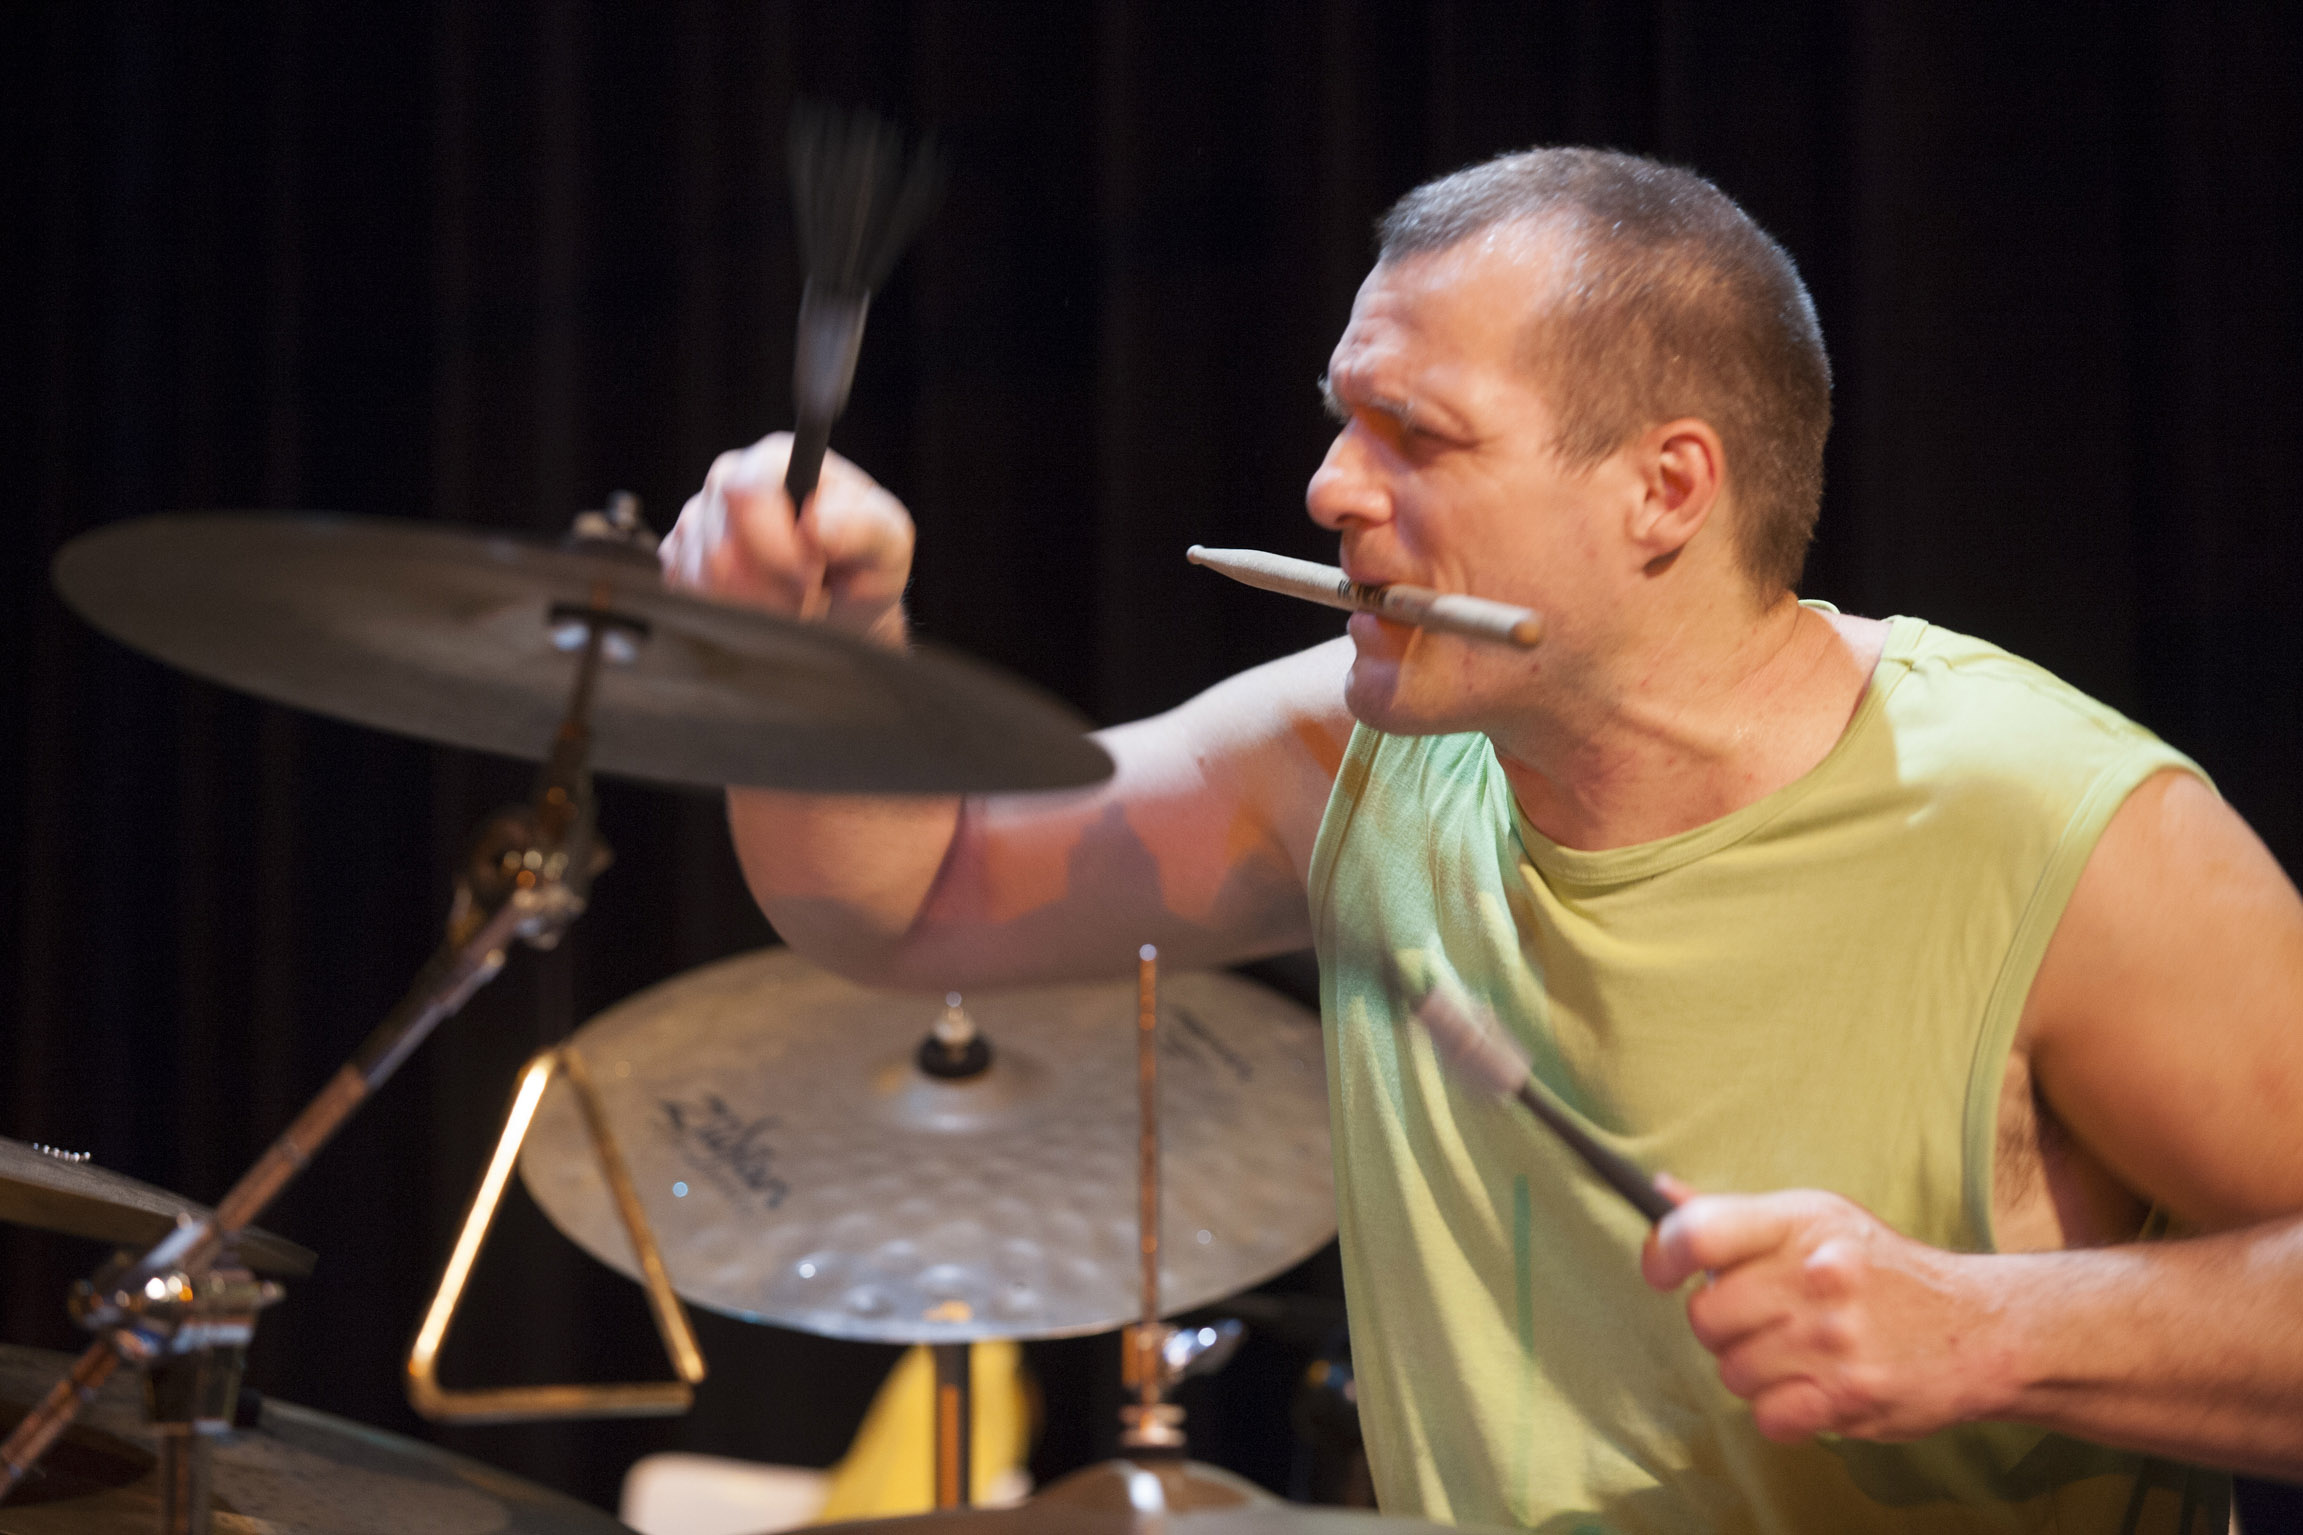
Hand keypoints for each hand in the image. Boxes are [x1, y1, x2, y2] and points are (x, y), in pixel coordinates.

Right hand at [660, 431, 915, 646]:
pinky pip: (688, 593)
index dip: (775, 545)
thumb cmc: (865, 563)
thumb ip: (865, 527)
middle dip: (772, 587)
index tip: (811, 572)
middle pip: (721, 546)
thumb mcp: (889, 542)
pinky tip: (763, 604)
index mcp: (777, 460)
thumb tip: (818, 522)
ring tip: (793, 601)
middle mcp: (729, 479)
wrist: (843, 604)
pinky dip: (732, 612)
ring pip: (703, 577)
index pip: (744, 492)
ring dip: (756, 605)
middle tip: (810, 593)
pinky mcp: (680, 557)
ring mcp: (698, 518)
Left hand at [1641, 1186, 2017, 1442]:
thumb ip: (1737, 1216)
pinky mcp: (1851, 1396)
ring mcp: (1833, 1339)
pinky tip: (1810, 1388)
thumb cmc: (1884, 1269)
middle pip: (1705, 1316)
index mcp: (1800, 1222)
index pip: (1698, 1233)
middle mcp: (1816, 1276)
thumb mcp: (1817, 1219)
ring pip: (1731, 1371)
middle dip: (1723, 1324)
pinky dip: (1781, 1411)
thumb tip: (1661, 1194)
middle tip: (1762, 1320)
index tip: (1663, 1271)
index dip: (1663, 1255)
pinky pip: (1766, 1417)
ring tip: (1797, 1353)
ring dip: (1754, 1370)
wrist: (1982, 1327)